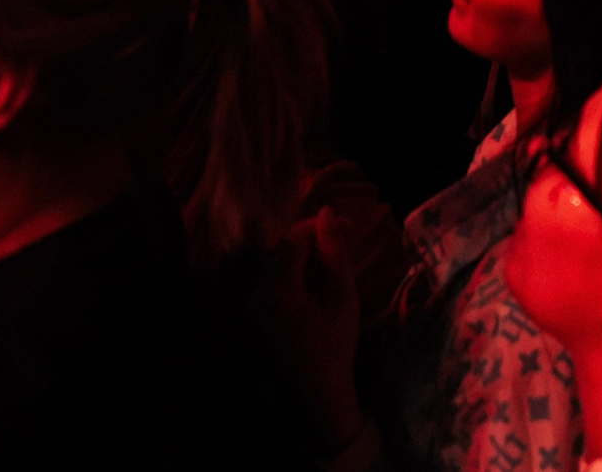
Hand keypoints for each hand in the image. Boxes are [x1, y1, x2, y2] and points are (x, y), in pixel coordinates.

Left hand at [258, 206, 364, 450]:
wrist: (318, 389)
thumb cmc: (335, 345)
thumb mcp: (342, 297)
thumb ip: (334, 254)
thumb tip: (327, 213)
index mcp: (279, 289)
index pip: (292, 237)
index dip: (318, 225)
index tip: (344, 225)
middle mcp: (260, 291)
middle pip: (284, 247)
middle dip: (313, 240)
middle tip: (342, 247)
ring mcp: (257, 301)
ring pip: (281, 261)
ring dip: (306, 256)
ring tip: (333, 268)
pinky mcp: (260, 309)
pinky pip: (278, 277)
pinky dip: (299, 272)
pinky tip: (318, 286)